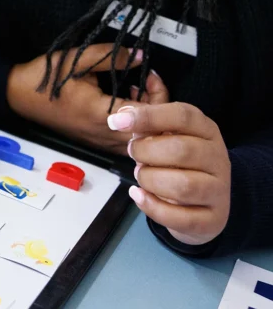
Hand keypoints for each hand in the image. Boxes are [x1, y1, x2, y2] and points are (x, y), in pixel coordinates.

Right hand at [7, 44, 168, 154]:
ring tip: (136, 92)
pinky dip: (135, 126)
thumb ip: (111, 57)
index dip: (160, 94)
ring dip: (147, 118)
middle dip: (158, 106)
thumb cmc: (44, 78)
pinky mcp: (94, 143)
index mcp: (101, 114)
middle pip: (151, 132)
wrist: (18, 95)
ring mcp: (99, 142)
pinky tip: (124, 103)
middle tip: (147, 82)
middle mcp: (103, 134)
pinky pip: (126, 142)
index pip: (150, 115)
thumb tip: (142, 56)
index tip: (149, 73)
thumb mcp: (76, 60)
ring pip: (141, 141)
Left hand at [109, 103, 230, 245]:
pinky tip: (139, 195)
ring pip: (182, 186)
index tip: (117, 122)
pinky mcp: (213, 219)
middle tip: (133, 154)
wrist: (206, 199)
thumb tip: (120, 117)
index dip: (147, 116)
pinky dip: (152, 207)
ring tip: (140, 175)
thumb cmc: (179, 160)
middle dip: (145, 152)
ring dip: (150, 180)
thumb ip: (144, 125)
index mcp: (206, 129)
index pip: (182, 116)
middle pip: (181, 150)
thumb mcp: (165, 135)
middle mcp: (218, 158)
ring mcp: (219, 191)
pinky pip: (181, 218)